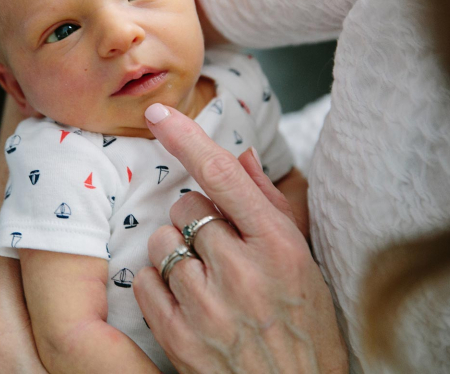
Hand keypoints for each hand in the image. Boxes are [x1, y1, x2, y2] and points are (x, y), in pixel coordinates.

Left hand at [133, 104, 346, 373]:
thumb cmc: (305, 327)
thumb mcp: (304, 262)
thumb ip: (268, 204)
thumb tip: (239, 155)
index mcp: (278, 245)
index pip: (223, 175)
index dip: (186, 137)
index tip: (157, 113)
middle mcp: (242, 270)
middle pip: (186, 207)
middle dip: (195, 219)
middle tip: (216, 247)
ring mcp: (208, 305)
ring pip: (161, 242)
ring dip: (175, 252)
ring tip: (206, 281)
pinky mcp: (179, 336)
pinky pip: (144, 280)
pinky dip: (157, 283)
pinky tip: (186, 302)